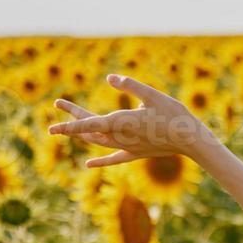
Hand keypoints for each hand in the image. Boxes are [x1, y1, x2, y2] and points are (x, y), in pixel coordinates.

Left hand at [49, 74, 213, 168]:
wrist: (191, 140)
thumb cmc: (174, 115)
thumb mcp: (152, 95)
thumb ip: (130, 85)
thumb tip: (110, 78)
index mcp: (121, 122)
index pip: (88, 124)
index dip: (69, 125)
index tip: (51, 129)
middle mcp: (120, 137)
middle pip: (90, 129)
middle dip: (73, 117)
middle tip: (58, 103)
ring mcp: (128, 147)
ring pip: (98, 142)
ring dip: (82, 134)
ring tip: (69, 125)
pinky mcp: (136, 153)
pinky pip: (113, 158)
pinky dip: (100, 161)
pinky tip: (88, 164)